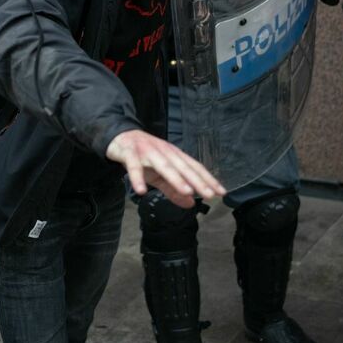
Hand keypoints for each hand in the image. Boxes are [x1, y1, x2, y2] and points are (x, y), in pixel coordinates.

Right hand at [106, 130, 224, 207]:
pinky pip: (133, 167)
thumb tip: (190, 204)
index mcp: (174, 155)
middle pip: (183, 167)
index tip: (221, 192)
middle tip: (210, 194)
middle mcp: (164, 152)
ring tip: (186, 191)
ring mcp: (147, 151)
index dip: (208, 179)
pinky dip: (137, 178)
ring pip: (163, 165)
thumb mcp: (159, 175)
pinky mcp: (129, 153)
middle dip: (197, 181)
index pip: (194, 167)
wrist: (120, 137)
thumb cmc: (143, 157)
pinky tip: (141, 191)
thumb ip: (173, 190)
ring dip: (175, 178)